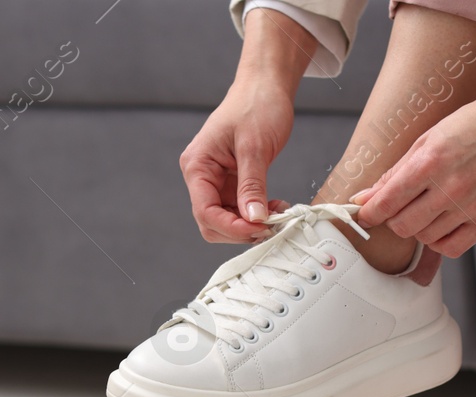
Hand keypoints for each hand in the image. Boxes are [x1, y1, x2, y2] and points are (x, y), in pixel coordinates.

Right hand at [180, 78, 295, 243]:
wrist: (265, 87)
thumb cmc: (256, 105)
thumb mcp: (255, 147)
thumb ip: (252, 185)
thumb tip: (253, 219)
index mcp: (198, 165)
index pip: (205, 211)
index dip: (231, 227)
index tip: (259, 228)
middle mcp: (202, 176)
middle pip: (212, 223)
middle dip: (240, 230)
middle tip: (270, 226)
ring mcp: (218, 182)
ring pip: (227, 221)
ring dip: (251, 225)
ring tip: (277, 215)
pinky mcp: (233, 183)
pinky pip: (241, 211)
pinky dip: (258, 215)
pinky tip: (275, 208)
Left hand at [351, 93, 475, 258]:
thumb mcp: (429, 138)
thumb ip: (396, 172)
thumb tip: (367, 197)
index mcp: (432, 161)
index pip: (388, 202)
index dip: (369, 213)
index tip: (364, 215)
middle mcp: (452, 186)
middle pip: (403, 226)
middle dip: (394, 220)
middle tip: (400, 208)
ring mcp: (473, 206)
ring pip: (426, 239)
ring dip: (419, 228)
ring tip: (428, 208)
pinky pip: (452, 248)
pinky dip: (440, 242)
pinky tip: (442, 224)